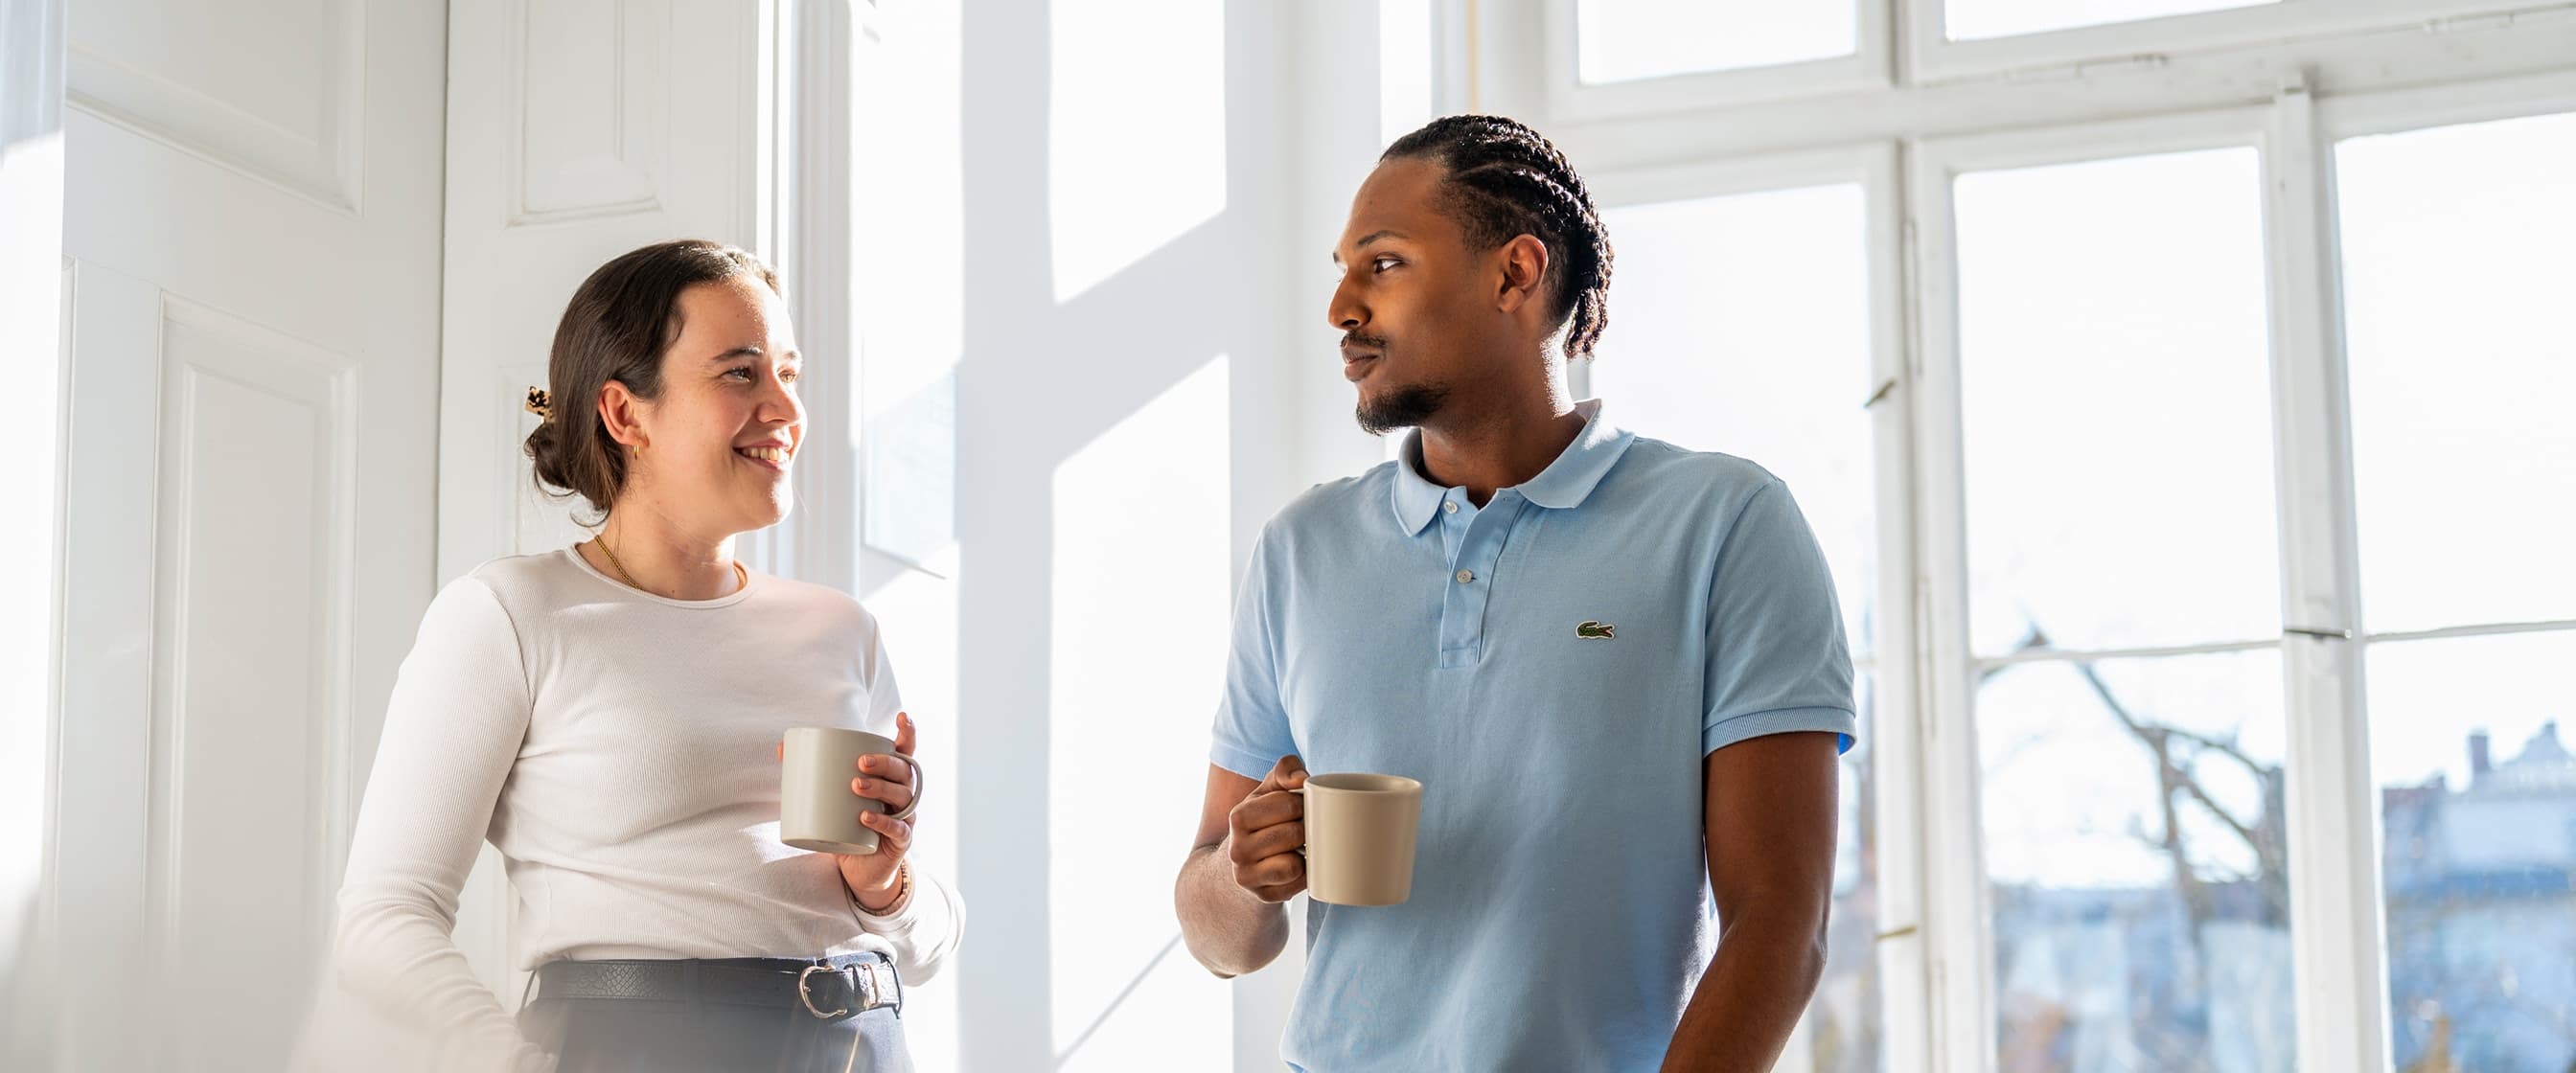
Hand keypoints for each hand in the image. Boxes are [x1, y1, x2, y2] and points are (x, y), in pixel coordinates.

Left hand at [781, 711, 918, 911]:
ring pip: (902, 797)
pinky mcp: (900, 842)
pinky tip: (866, 818)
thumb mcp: (833, 799)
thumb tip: (782, 748)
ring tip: (856, 786)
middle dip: (884, 763)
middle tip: (860, 763)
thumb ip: (813, 774)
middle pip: (904, 771)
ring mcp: (905, 818)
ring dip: (881, 788)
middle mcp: (903, 794)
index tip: (901, 716)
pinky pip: (898, 830)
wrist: (859, 869)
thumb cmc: (848, 825)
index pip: (906, 752)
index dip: (908, 733)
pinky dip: (883, 823)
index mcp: (891, 779)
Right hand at [1227, 754, 1308, 902]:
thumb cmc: (1264, 822)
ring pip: (1294, 863)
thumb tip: (1301, 779)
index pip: (1289, 804)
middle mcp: (1237, 848)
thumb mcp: (1268, 792)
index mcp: (1238, 816)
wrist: (1241, 866)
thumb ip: (1284, 770)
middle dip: (1306, 830)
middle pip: (1294, 834)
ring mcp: (1247, 876)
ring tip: (1299, 848)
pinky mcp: (1263, 896)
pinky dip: (1305, 875)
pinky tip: (1298, 866)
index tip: (1299, 808)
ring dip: (1304, 854)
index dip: (1303, 805)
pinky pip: (1298, 884)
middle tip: (1301, 830)